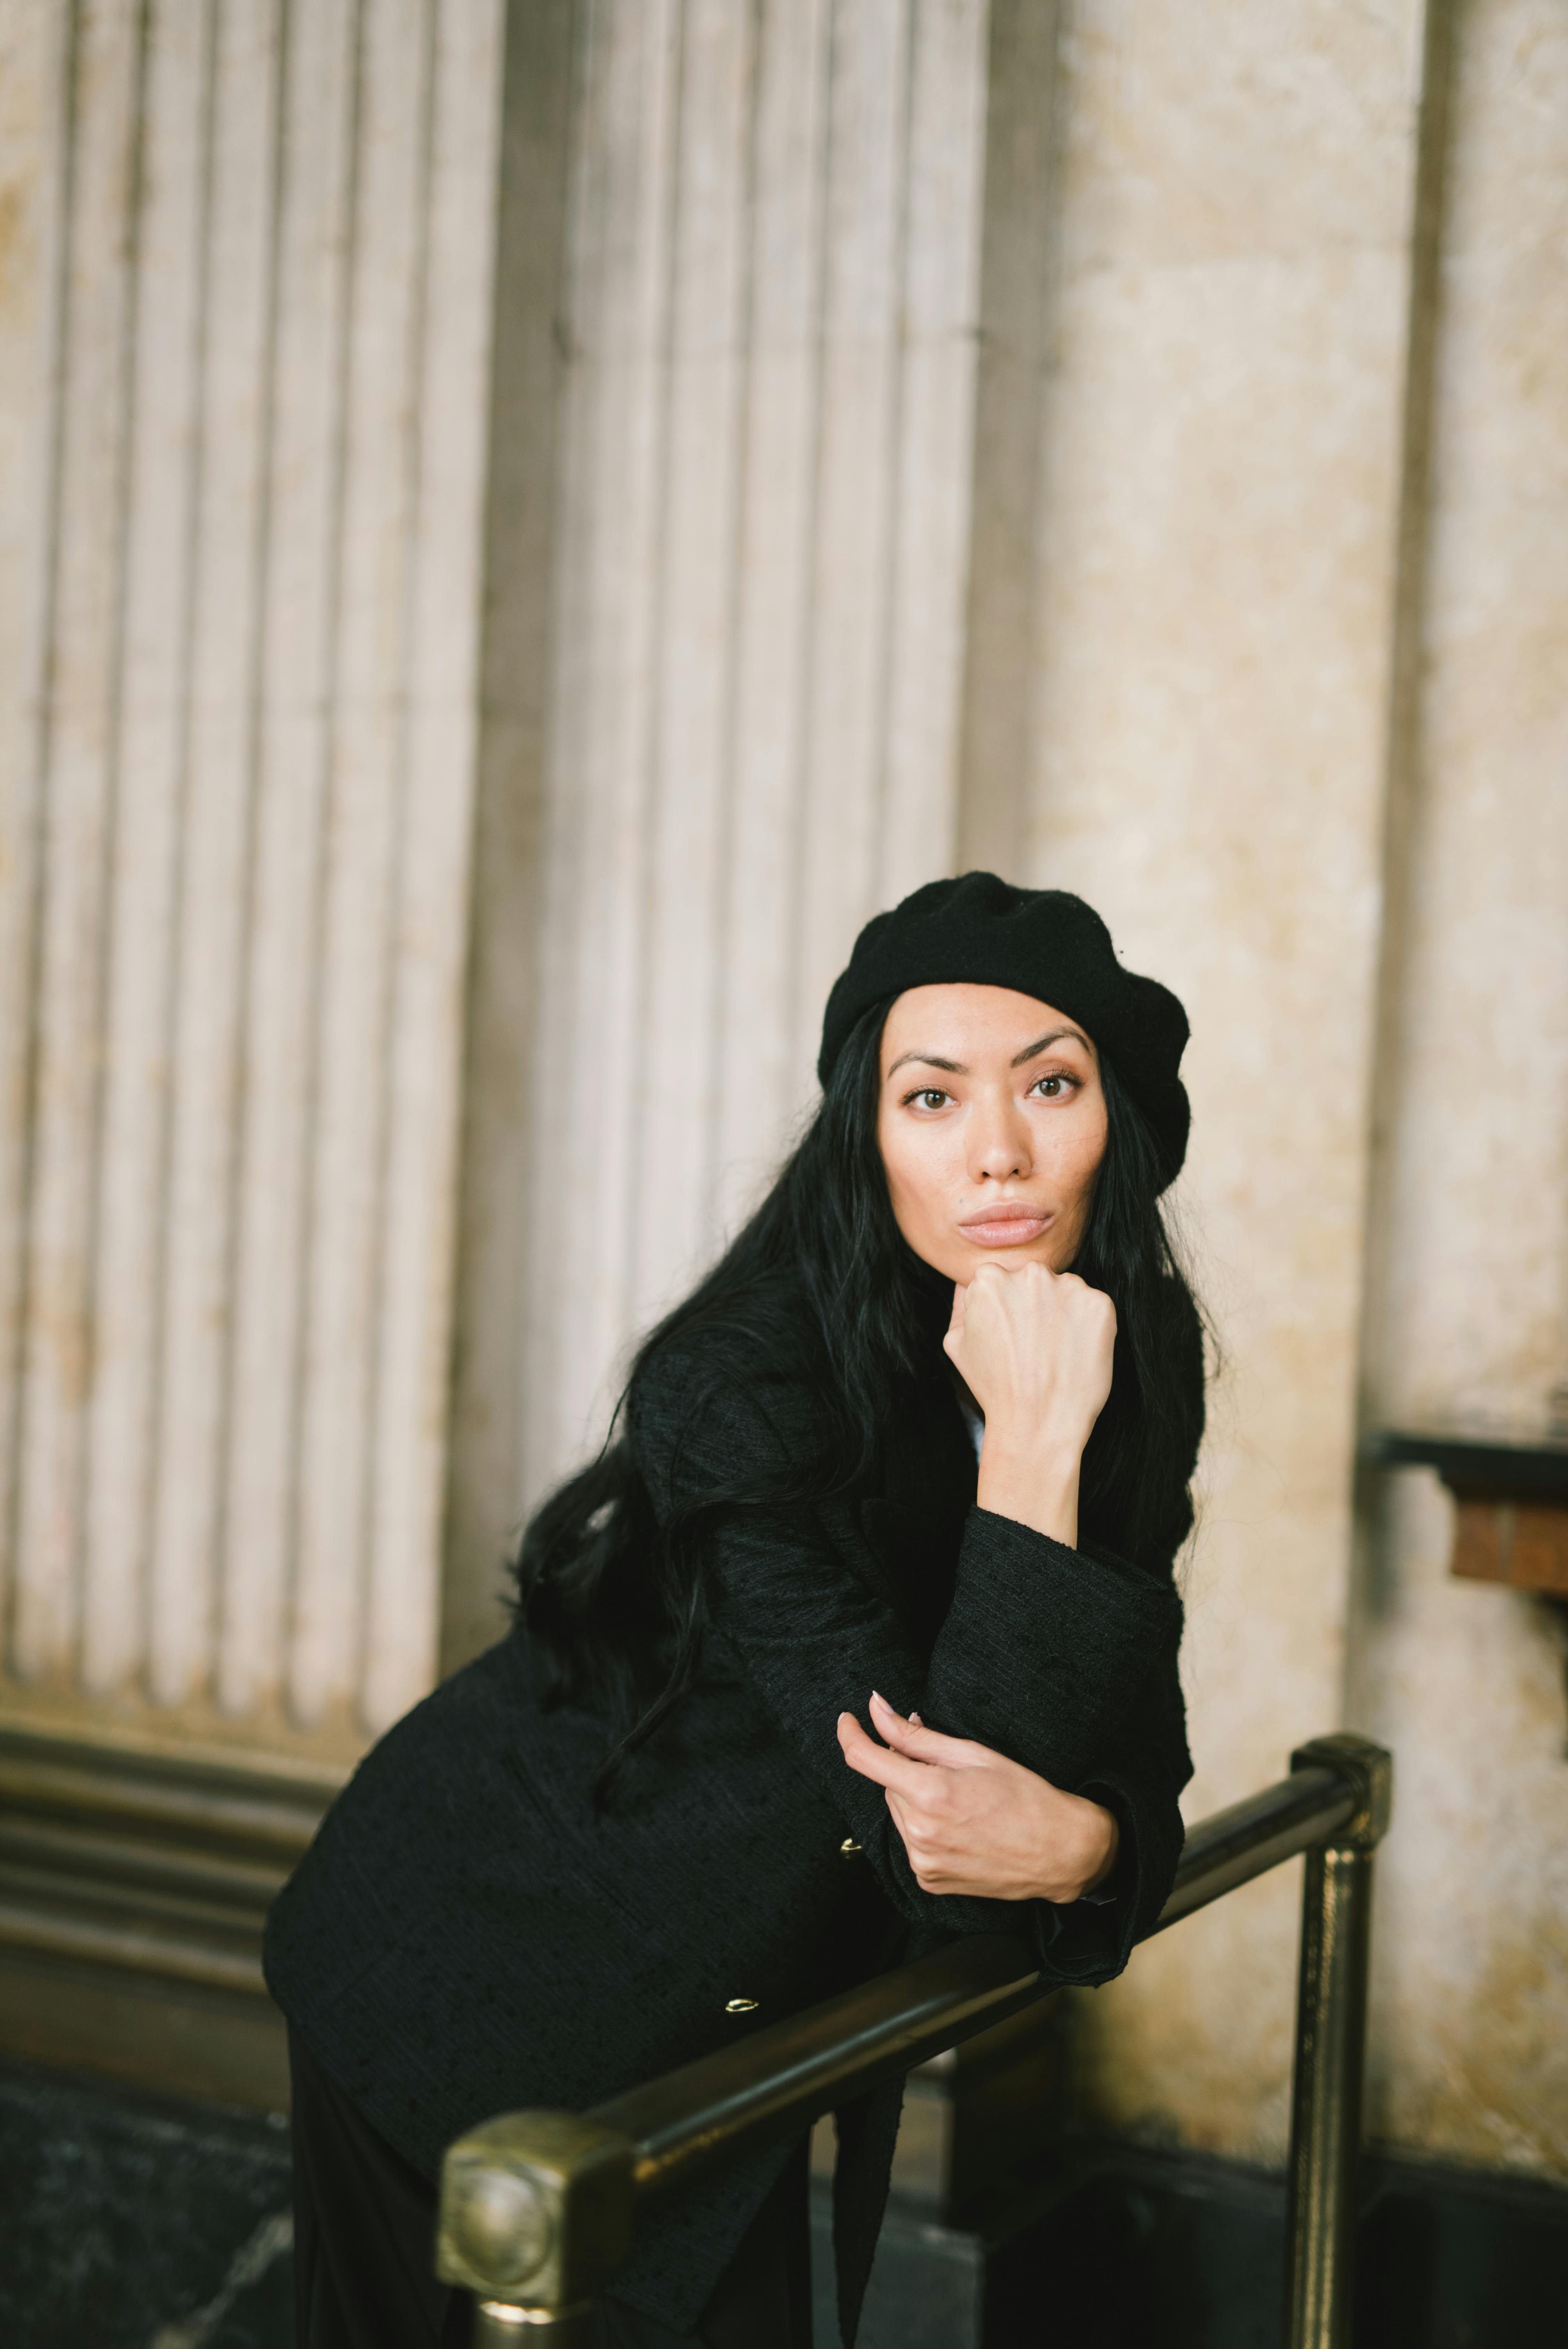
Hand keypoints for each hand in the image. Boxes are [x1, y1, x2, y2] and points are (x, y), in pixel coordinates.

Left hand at [836, 1691, 1118, 1903]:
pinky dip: (925, 1826)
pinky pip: (912, 1841)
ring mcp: (923, 1863)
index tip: (848, 1719)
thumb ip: (916, 1735)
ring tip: (962, 1799)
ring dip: (916, 1798)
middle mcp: (920, 1833)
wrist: (1061, 1852)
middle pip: (889, 1785)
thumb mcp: (972, 1753)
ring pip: (899, 1813)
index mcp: (930, 1794)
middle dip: (907, 1768)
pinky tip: (959, 1824)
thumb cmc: (1025, 1796)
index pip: (865, 1760)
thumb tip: (876, 1709)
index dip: (850, 1734)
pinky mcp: (929, 1882)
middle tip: (946, 1765)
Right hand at [945, 1261, 1115, 1544]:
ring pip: (1066, 1292)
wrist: (1037, 1423)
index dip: (1008, 1311)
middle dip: (1036, 1306)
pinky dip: (1089, 1328)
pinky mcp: (1100, 1304)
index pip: (1003, 1280)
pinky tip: (1076, 1354)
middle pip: (1035, 1281)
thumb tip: (973, 1283)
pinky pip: (1094, 1308)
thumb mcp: (957, 1343)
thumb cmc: (995, 1387)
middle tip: (1035, 1347)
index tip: (1013, 1335)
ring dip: (1063, 1314)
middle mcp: (1028, 1274)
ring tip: (1056, 1354)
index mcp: (989, 1279)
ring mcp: (1068, 1286)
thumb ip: (963, 1303)